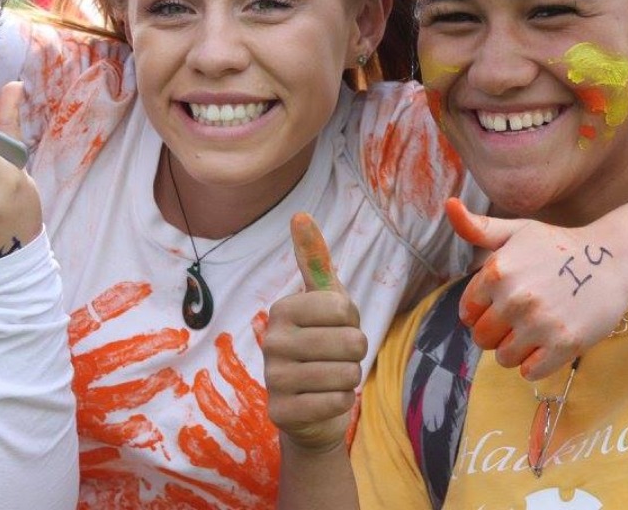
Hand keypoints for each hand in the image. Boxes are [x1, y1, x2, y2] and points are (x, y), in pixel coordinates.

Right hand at [263, 213, 367, 451]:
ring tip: (331, 378)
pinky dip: (342, 402)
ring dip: (350, 378)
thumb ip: (314, 260)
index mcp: (282, 309)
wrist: (310, 409)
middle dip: (356, 353)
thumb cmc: (322, 345)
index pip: (344, 307)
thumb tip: (300, 214)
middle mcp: (271, 340)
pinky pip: (336, 402)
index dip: (352, 321)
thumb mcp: (324, 302)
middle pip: (351, 342)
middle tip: (336, 357)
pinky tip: (326, 400)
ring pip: (346, 374)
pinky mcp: (281, 412)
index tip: (336, 327)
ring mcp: (272, 378)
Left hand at [447, 197, 627, 380]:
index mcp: (496, 271)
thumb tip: (450, 204)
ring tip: (532, 332)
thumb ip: (478, 227)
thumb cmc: (557, 247)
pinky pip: (530, 372)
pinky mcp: (565, 344)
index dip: (481, 313)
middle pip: (483, 338)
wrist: (612, 260)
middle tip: (516, 321)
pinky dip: (534, 365)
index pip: (467, 312)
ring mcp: (540, 323)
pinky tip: (546, 346)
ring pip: (504, 358)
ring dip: (514, 351)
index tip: (498, 306)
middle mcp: (514, 298)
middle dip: (495, 333)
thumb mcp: (516, 232)